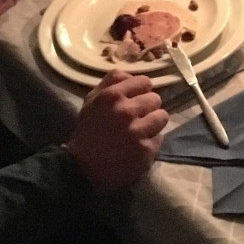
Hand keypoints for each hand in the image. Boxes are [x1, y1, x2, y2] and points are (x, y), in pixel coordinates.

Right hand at [64, 71, 168, 192]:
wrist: (82, 169)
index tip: (136, 99)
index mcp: (111, 96)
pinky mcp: (145, 150)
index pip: (145, 81)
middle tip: (137, 117)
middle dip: (147, 107)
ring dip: (153, 123)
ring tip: (140, 130)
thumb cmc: (88, 132)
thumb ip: (111, 82)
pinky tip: (137, 146)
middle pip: (155, 98)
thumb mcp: (92, 101)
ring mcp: (137, 132)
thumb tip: (131, 74)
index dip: (141, 90)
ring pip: (162, 116)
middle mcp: (125, 111)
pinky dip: (150, 141)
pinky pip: (160, 137)